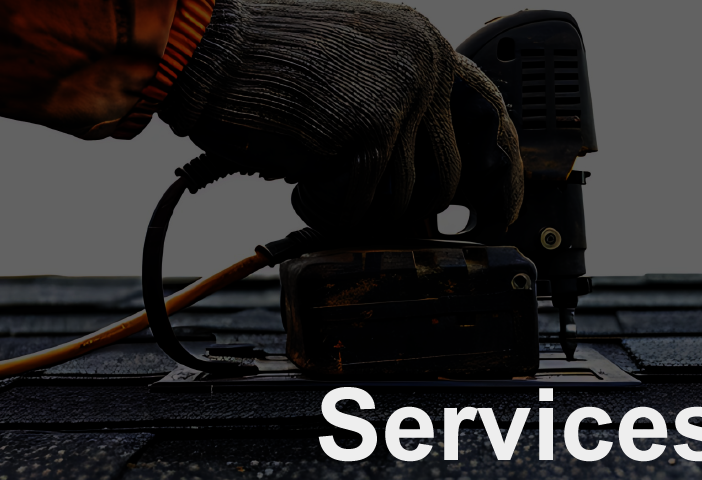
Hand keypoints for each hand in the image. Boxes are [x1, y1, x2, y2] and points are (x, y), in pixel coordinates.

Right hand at [158, 0, 521, 237]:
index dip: (498, 173)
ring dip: (350, 202)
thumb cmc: (261, 63)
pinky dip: (322, 205)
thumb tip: (433, 184)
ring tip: (308, 169)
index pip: (489, 116)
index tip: (496, 213)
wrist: (203, 46)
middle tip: (350, 197)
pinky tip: (297, 176)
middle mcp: (425, 63)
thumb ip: (398, 104)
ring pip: (401, 200)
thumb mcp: (351, 67)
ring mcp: (402, 94)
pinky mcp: (370, 128)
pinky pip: (360, 205)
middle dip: (396, 204)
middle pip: (444, 177)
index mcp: (424, 44)